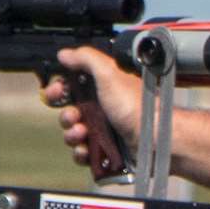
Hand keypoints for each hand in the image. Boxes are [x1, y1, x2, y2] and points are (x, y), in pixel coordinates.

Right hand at [42, 46, 141, 166]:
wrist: (154, 138)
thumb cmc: (136, 106)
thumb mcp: (110, 74)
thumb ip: (86, 59)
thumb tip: (64, 54)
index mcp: (102, 88)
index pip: (72, 87)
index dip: (59, 89)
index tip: (55, 91)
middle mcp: (102, 109)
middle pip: (69, 112)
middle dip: (65, 114)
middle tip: (73, 116)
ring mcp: (104, 131)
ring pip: (73, 134)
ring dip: (71, 133)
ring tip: (81, 133)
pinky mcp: (105, 152)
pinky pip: (83, 154)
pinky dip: (80, 153)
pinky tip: (85, 150)